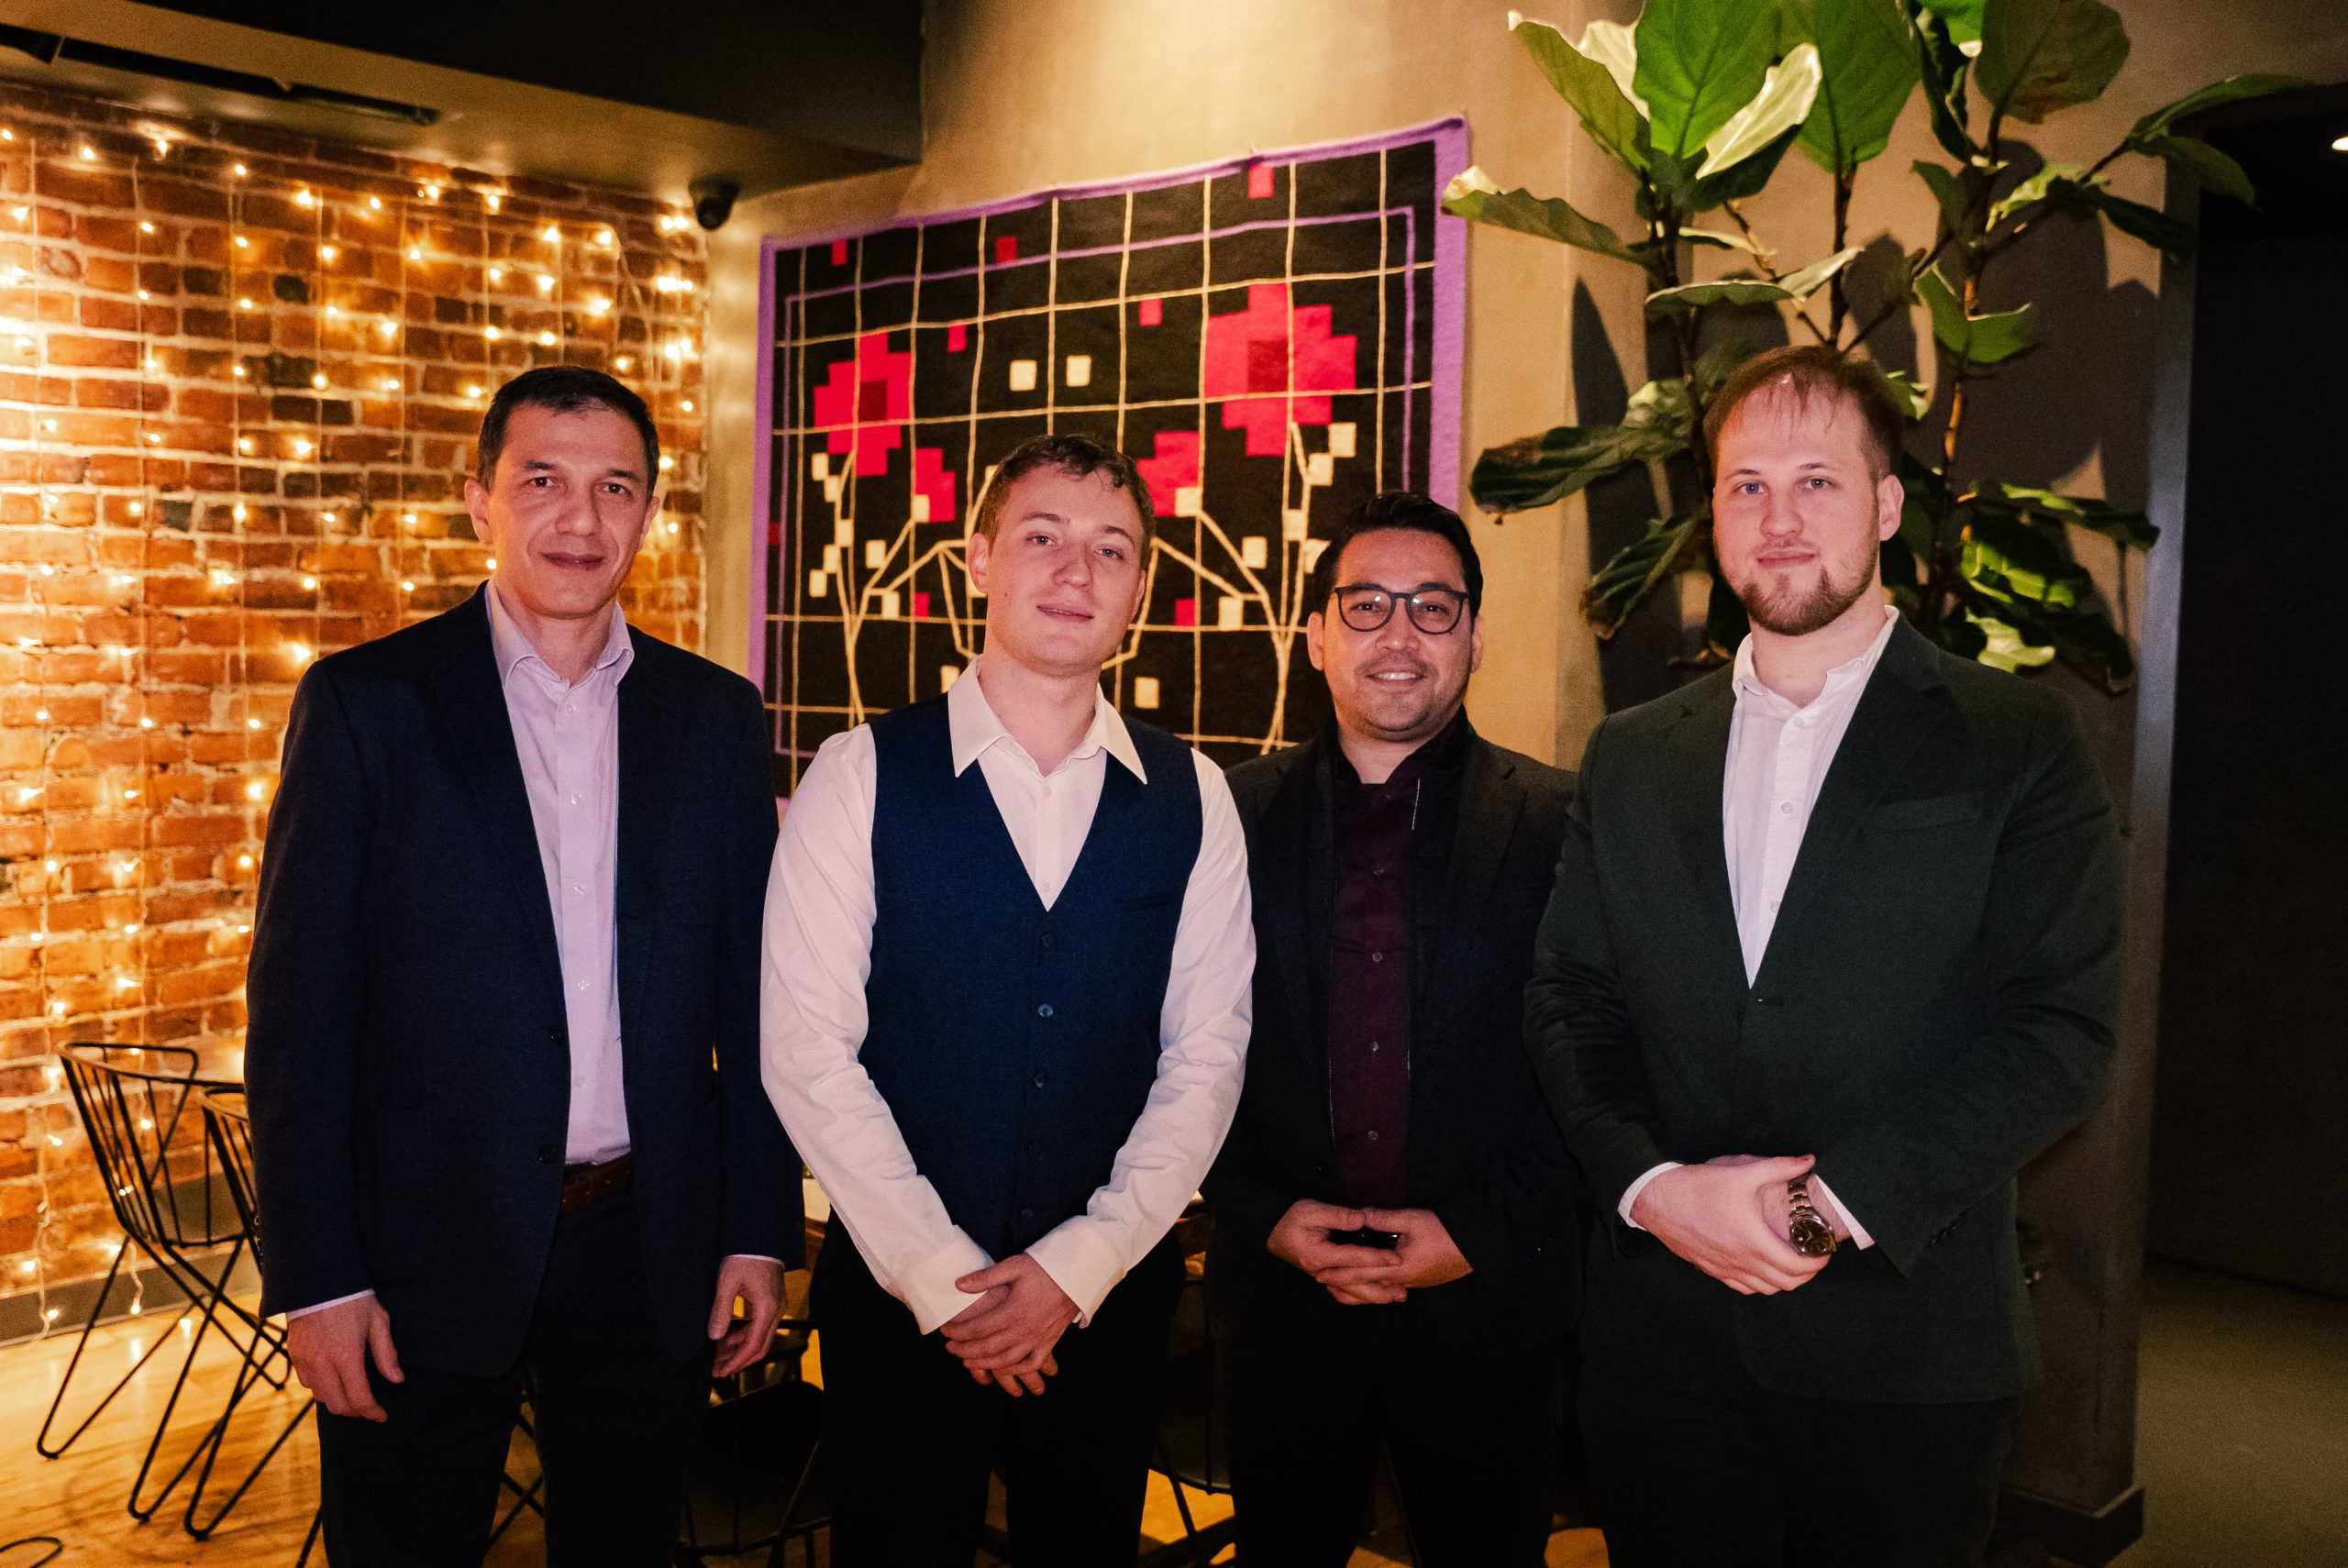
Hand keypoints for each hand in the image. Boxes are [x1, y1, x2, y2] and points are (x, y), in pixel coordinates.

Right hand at [287, 1294, 401, 1421]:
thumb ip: (386, 1354)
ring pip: (320, 1396)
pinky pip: (307, 1383)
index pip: (359, 1399)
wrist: (318, 1281)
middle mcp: (322, 1364)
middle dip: (356, 1411)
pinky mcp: (294, 1355)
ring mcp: (305, 1361)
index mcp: (346, 1357)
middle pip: (337, 1405)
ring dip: (337, 1400)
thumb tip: (396, 1379)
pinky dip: (321, 1387)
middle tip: (369, 1407)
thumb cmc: (353, 1299)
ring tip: (353, 1393)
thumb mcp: (378, 1322)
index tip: (381, 1415)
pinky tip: (333, 1378)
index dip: (372, 1412)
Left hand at [706, 1255, 789, 1376]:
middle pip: (761, 1347)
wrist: (758, 1237)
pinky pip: (761, 1326)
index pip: (753, 1346)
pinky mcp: (772, 1301)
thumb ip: (721, 1311)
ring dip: (741, 1349)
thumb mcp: (727, 1283)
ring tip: (719, 1355)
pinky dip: (746, 1336)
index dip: (736, 1362)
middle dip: (739, 1361)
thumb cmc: (744, 1256)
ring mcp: (776, 1306)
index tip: (720, 1372)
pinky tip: (729, 1337)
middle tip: (718, 1370)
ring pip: (761, 1338)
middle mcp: (776, 1310)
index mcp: (767, 1309)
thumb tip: (714, 1337)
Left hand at [941, 1254, 1078, 1395]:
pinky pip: (1030, 1363)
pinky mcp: (1049, 1343)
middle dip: (964, 1350)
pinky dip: (1014, 1369)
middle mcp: (1024, 1329)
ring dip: (983, 1363)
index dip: (958, 1332)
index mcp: (1013, 1310)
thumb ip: (985, 1277)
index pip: (978, 1328)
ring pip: (1005, 1360)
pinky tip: (1002, 1367)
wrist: (1077, 1275)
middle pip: (987, 1348)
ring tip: (966, 1361)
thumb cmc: (1044, 1268)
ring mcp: (1037, 1339)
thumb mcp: (1014, 1266)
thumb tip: (958, 1285)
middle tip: (949, 1348)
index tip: (945, 1331)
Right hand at [1269, 1199, 1402, 1304]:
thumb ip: (1337, 1215)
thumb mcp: (1311, 1209)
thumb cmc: (1290, 1217)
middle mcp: (1323, 1272)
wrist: (1270, 1229)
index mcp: (1321, 1255)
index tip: (1398, 1259)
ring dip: (1374, 1296)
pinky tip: (1373, 1294)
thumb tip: (1362, 1219)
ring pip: (1351, 1293)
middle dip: (1381, 1288)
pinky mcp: (1324, 1276)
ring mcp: (1322, 1276)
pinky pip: (1344, 1291)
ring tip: (1394, 1297)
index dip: (1377, 1259)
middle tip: (1404, 1290)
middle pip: (1356, 1285)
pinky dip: (1360, 1295)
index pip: (1355, 1259)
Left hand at [1307, 1207, 1471, 1303]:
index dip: (1339, 1273)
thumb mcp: (1414, 1219)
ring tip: (1342, 1289)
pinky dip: (1378, 1289)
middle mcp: (1403, 1280)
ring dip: (1360, 1290)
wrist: (1477, 1247)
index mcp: (1398, 1266)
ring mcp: (1414, 1283)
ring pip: (1381, 1291)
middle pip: (1368, 1286)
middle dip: (1344, 1285)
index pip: (1361, 1272)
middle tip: (1322, 1283)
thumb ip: (1385, 1218)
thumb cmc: (1446, 1231)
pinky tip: (1375, 1286)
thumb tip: (1360, 1213)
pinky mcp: (1423, 1280)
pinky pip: (1393, 1288)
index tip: (1320, 1273)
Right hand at [1631, 1155, 1828, 1294]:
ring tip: (1790, 1261)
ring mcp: (1725, 1269)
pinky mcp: (1711, 1269)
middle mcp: (1741, 1262)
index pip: (1797, 1267)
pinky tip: (1760, 1267)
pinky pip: (1743, 1287)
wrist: (1657, 1200)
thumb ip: (1779, 1167)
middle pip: (1786, 1284)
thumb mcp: (1741, 1174)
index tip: (1823, 1250)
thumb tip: (1807, 1161)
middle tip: (1812, 1255)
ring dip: (1784, 1280)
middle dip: (1806, 1274)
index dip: (1817, 1262)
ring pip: (1765, 1289)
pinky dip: (1759, 1283)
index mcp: (1753, 1242)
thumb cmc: (1697, 1188)